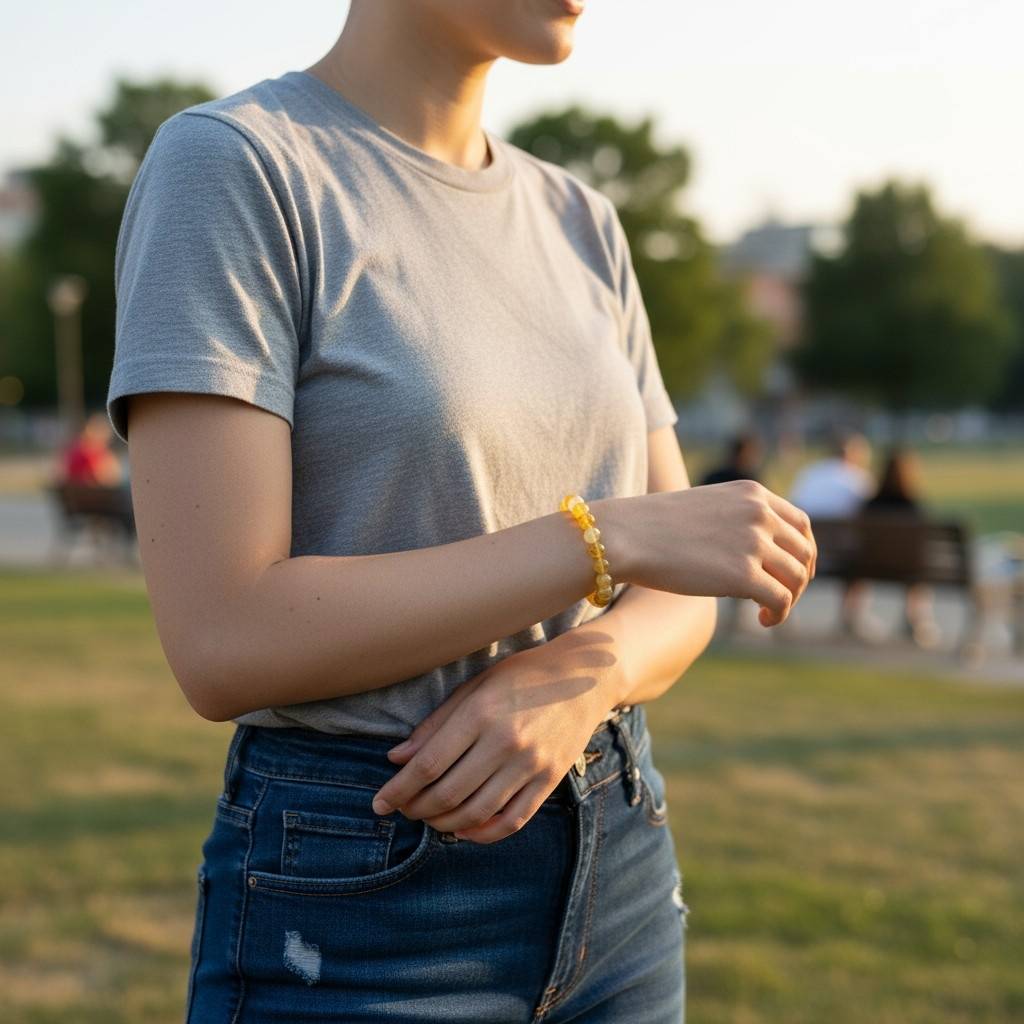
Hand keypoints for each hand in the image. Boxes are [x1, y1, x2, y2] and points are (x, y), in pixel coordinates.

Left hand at [370, 634, 624, 843]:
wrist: (584, 676)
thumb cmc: (520, 676)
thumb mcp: (474, 687)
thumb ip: (435, 724)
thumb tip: (397, 759)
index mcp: (482, 712)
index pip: (429, 764)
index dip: (399, 789)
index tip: (379, 803)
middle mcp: (507, 741)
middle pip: (449, 793)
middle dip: (416, 809)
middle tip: (402, 809)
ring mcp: (532, 764)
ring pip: (477, 812)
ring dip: (444, 824)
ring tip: (428, 819)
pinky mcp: (550, 780)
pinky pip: (512, 820)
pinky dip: (483, 833)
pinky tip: (464, 829)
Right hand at [605, 479, 816, 626]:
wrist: (625, 536)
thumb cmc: (652, 527)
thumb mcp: (705, 509)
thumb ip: (734, 521)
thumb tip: (750, 553)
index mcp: (752, 494)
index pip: (800, 523)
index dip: (802, 552)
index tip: (789, 572)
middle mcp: (759, 514)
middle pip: (804, 552)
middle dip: (799, 579)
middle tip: (782, 597)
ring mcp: (753, 543)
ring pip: (797, 578)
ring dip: (790, 599)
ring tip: (767, 611)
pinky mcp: (744, 575)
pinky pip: (781, 600)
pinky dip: (779, 614)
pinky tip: (762, 619)